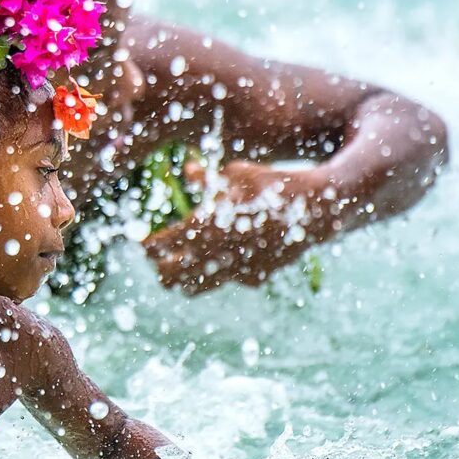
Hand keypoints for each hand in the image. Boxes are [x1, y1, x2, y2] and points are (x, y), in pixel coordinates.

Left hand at [143, 161, 335, 294]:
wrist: (317, 209)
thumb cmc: (272, 185)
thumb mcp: (236, 175)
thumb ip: (205, 177)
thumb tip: (184, 170)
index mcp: (205, 227)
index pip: (161, 245)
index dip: (148, 246)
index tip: (142, 244)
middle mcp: (216, 254)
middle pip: (171, 275)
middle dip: (161, 269)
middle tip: (157, 262)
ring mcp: (236, 270)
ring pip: (195, 288)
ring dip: (184, 280)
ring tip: (178, 273)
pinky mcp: (255, 278)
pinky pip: (230, 281)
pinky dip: (222, 274)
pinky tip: (223, 263)